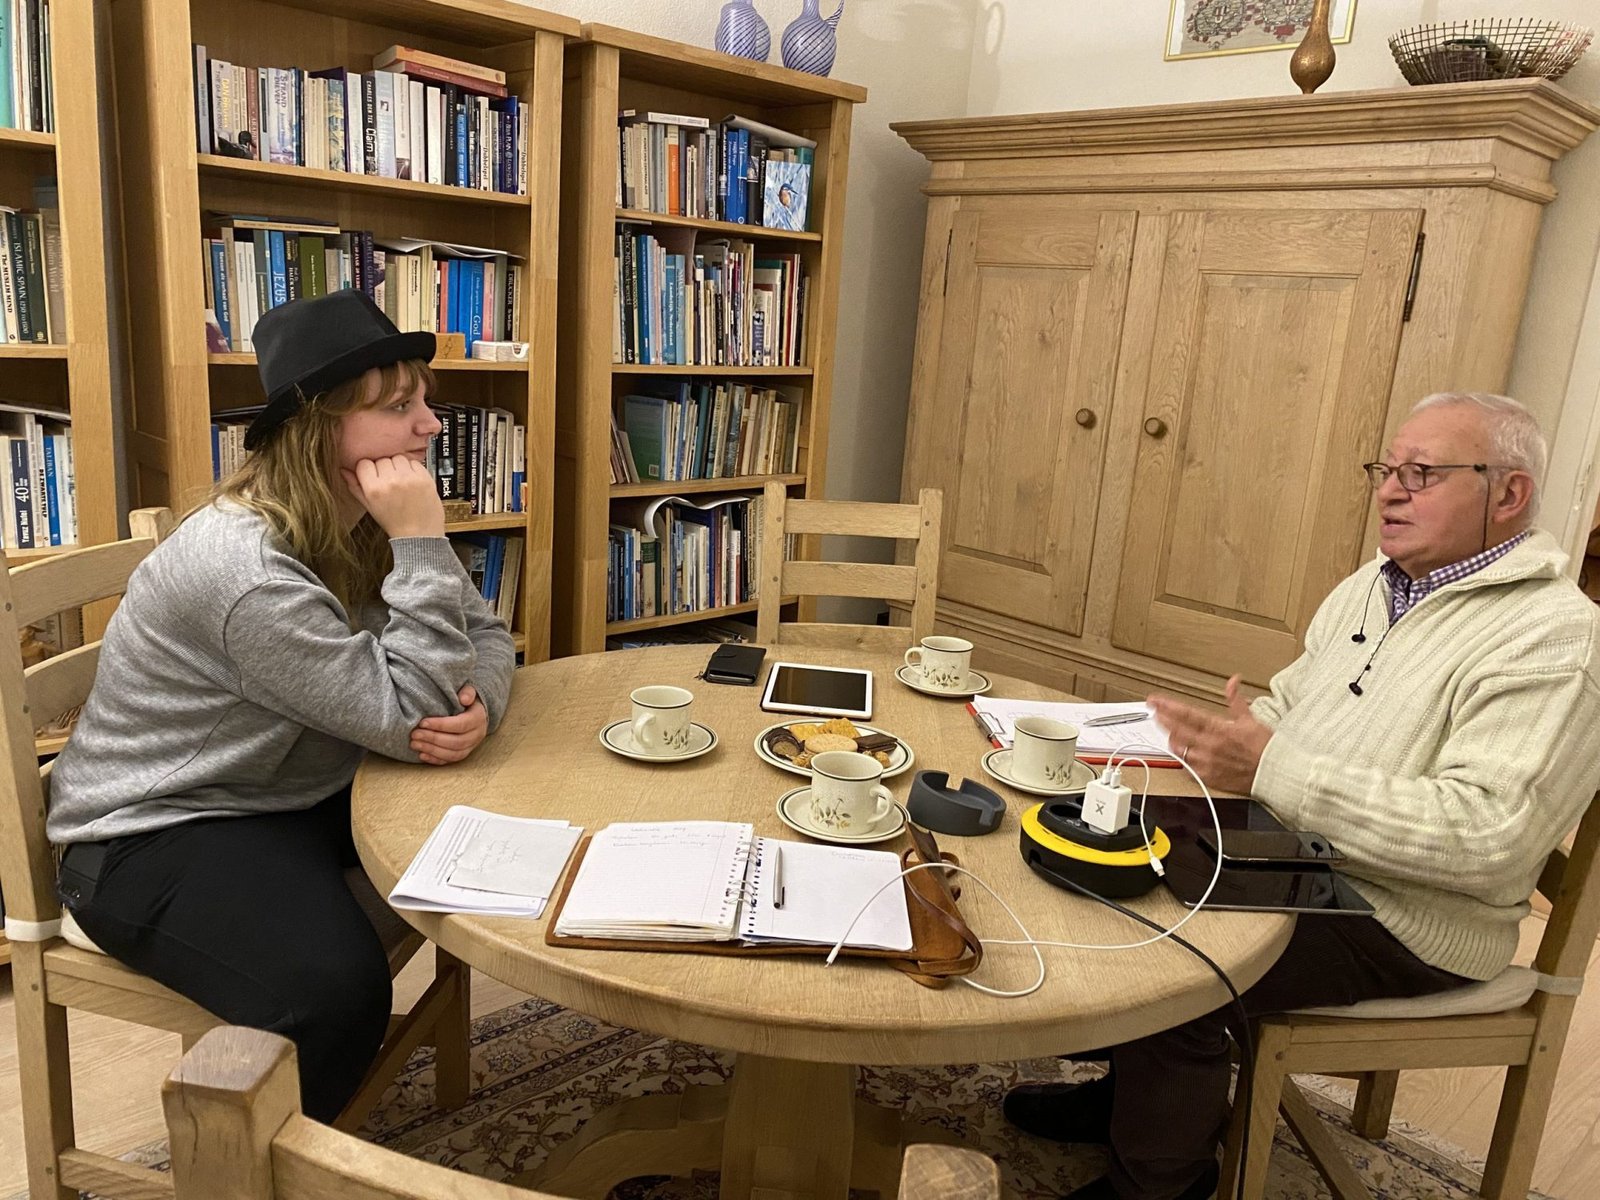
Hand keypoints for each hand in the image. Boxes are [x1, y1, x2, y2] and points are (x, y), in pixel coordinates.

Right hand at [341, 455, 445, 538]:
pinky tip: (412, 482)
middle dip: (385, 469)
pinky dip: (413, 469)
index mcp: (374, 490)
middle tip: (389, 483)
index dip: (368, 470)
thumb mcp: (370, 507)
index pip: (364, 464)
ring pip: (398, 458)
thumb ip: (355, 487)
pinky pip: (414, 462)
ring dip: (399, 467)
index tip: (373, 477)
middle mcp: (391, 482)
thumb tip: (344, 471)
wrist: (419, 534)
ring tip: (401, 482)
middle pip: (382, 460)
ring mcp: (409, 478)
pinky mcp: (425, 478)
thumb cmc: (394, 522)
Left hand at [411, 684, 487, 765]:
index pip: (461, 725)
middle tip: (414, 734)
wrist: (474, 712)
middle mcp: (477, 735)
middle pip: (456, 742)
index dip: (441, 725)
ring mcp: (471, 747)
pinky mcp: (464, 754)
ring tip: (414, 744)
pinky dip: (435, 760)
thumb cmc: (465, 700)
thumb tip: (463, 698)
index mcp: (478, 718)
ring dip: (432, 750)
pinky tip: (422, 755)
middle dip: (433, 739)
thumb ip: (467, 692)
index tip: (422, 722)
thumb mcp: (469, 691)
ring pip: (453, 754)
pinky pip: (450, 761)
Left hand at [1147, 675, 1272, 794]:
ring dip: (1171, 739)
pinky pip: (1187, 767)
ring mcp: (1206, 762)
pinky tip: (1181, 752)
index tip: (1155, 701)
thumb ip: (1236, 700)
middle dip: (1162, 719)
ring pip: (1179, 749)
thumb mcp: (1250, 719)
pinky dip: (1182, 758)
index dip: (1168, 706)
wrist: (1274, 773)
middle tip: (1154, 712)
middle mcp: (1209, 745)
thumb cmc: (1265, 748)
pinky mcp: (1207, 777)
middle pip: (1177, 730)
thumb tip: (1233, 681)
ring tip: (1168, 731)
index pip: (1186, 714)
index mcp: (1219, 729)